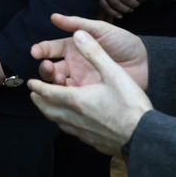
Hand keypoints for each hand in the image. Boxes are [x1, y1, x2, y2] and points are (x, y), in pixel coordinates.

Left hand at [28, 30, 153, 154]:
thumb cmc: (130, 104)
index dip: (38, 87)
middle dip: (39, 101)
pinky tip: (71, 122)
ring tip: (48, 106)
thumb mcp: (113, 72)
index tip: (30, 84)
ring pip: (59, 122)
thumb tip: (78, 34)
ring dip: (50, 112)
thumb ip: (94, 52)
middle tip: (34, 94)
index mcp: (76, 99)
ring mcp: (83, 132)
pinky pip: (71, 131)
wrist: (145, 137)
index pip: (48, 93)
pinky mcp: (93, 142)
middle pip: (48, 110)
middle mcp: (74, 117)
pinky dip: (64, 123)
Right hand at [30, 13, 148, 90]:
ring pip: (58, 84)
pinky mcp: (88, 95)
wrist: (146, 64)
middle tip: (47, 68)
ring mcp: (80, 81)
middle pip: (50, 67)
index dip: (41, 50)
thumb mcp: (101, 30)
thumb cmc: (124, 43)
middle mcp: (73, 65)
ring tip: (57, 80)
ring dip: (52, 83)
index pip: (51, 49)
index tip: (35, 52)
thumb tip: (54, 17)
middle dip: (44, 68)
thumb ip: (78, 23)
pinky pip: (71, 97)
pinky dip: (63, 97)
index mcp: (74, 48)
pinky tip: (62, 96)